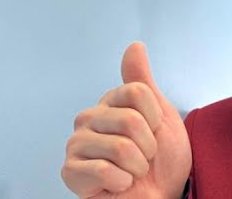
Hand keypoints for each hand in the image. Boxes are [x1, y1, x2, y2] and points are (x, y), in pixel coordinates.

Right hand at [61, 43, 191, 198]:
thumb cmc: (161, 160)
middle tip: (144, 157)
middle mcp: (89, 119)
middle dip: (148, 145)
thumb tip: (134, 46)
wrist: (161, 195)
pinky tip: (119, 184)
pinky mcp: (70, 171)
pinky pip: (105, 171)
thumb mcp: (161, 115)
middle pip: (131, 120)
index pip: (138, 92)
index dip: (155, 117)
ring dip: (138, 166)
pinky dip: (123, 182)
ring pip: (121, 146)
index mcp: (110, 103)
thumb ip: (142, 81)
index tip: (154, 131)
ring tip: (133, 171)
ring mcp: (77, 144)